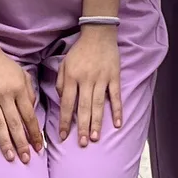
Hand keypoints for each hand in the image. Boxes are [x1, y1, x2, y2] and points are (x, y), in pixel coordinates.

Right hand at [0, 44, 41, 162]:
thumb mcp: (22, 74)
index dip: (34, 133)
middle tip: (27, 159)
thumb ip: (29, 92)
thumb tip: (32, 111)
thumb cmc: (4, 65)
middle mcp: (6, 96)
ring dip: (6, 143)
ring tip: (11, 158)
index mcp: (19, 90)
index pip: (29, 116)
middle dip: (22, 143)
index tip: (39, 148)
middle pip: (16, 123)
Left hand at [56, 25, 121, 145]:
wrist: (98, 34)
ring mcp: (101, 79)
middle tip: (81, 143)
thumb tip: (61, 100)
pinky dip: (117, 110)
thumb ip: (60, 82)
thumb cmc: (79, 51)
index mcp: (71, 77)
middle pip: (83, 107)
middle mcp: (86, 80)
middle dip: (82, 127)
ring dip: (96, 123)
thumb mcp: (64, 64)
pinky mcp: (114, 77)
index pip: (66, 103)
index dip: (64, 121)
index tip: (62, 136)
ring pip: (98, 104)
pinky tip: (117, 124)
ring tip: (94, 138)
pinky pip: (116, 96)